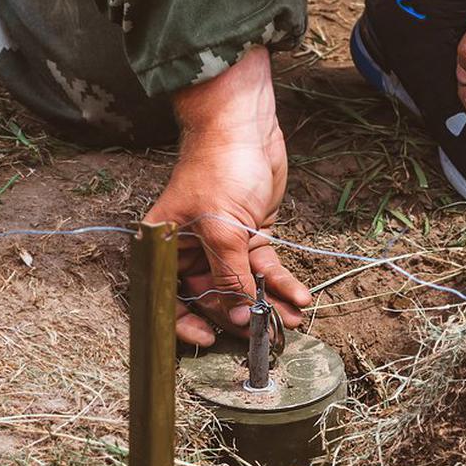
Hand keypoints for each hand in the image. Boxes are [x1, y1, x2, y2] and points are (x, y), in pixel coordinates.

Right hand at [146, 47, 311, 345]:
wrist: (244, 125)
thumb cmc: (218, 168)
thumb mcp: (222, 229)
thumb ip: (230, 276)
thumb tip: (239, 316)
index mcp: (165, 247)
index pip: (170, 297)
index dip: (188, 322)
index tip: (211, 340)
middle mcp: (190, 250)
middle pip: (213, 297)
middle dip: (241, 316)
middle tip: (267, 335)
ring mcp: (223, 244)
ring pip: (244, 286)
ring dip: (268, 304)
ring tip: (292, 322)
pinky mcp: (250, 235)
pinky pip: (264, 268)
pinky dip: (281, 283)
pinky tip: (299, 297)